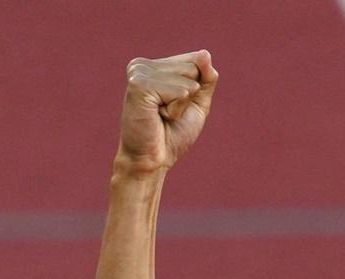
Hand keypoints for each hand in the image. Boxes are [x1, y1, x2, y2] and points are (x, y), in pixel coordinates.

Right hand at [116, 51, 217, 176]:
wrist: (153, 160)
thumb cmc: (173, 134)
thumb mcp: (197, 103)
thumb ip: (206, 78)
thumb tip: (205, 53)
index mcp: (154, 66)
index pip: (195, 60)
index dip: (196, 89)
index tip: (176, 107)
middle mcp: (143, 64)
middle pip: (193, 68)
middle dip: (189, 97)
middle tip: (167, 114)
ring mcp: (139, 72)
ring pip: (187, 81)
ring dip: (182, 105)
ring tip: (162, 116)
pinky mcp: (138, 84)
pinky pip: (179, 91)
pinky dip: (176, 109)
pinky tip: (158, 116)